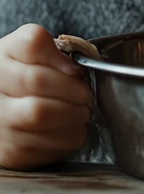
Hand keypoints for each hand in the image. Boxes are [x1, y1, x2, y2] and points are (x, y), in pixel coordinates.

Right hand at [0, 24, 92, 169]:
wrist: (9, 111)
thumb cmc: (32, 80)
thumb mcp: (41, 56)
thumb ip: (58, 53)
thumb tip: (76, 69)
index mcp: (5, 54)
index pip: (32, 44)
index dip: (60, 58)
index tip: (77, 70)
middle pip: (37, 80)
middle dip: (73, 89)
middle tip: (86, 95)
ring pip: (40, 114)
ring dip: (74, 114)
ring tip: (82, 112)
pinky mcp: (9, 150)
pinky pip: (45, 144)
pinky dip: (70, 136)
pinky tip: (71, 129)